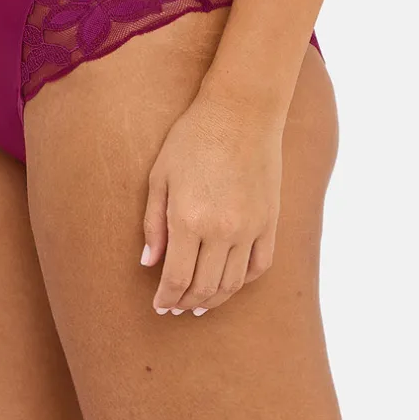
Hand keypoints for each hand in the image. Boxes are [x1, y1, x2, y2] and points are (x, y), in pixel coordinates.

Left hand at [140, 91, 284, 315]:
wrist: (240, 111)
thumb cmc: (193, 137)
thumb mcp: (160, 175)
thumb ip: (153, 223)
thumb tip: (149, 263)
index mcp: (188, 219)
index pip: (177, 278)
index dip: (166, 298)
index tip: (159, 306)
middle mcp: (221, 230)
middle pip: (204, 287)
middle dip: (187, 303)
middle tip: (176, 308)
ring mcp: (250, 227)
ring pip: (233, 283)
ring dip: (215, 299)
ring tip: (200, 304)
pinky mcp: (269, 221)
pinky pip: (260, 265)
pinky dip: (244, 281)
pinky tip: (230, 282)